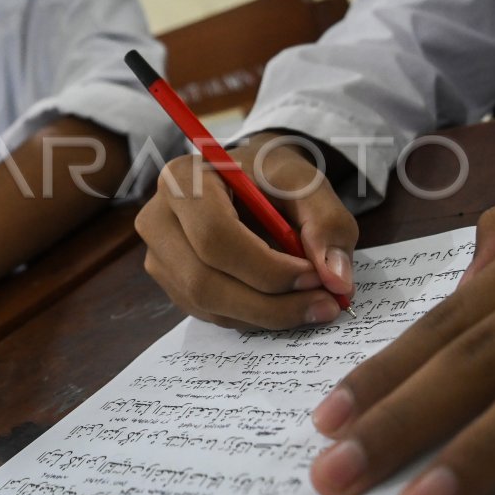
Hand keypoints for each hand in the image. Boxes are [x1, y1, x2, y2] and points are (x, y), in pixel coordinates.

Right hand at [135, 131, 357, 329]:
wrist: (250, 181)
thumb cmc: (273, 178)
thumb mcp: (308, 184)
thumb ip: (327, 224)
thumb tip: (336, 279)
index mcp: (183, 180)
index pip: (215, 237)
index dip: (266, 268)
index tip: (316, 277)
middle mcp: (158, 218)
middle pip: (203, 280)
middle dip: (269, 303)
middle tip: (323, 304)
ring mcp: (158, 254)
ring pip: (206, 304)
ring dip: (265, 315)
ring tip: (311, 303)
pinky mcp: (171, 282)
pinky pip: (209, 314)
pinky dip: (252, 317)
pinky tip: (283, 301)